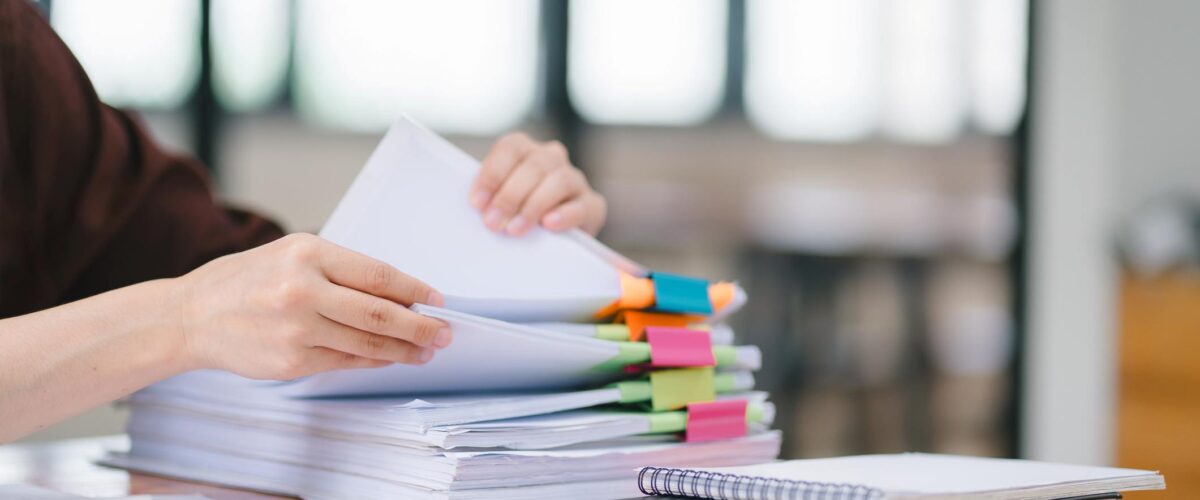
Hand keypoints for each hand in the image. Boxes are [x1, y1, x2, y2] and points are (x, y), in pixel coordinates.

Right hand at [173, 233, 449, 379]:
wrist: (191, 316)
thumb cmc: (246, 280)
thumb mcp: (291, 254)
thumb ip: (342, 271)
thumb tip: (400, 294)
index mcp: (308, 253)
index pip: (378, 275)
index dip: (415, 290)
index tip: (438, 300)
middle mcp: (303, 291)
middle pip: (380, 314)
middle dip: (421, 326)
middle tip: (445, 332)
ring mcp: (297, 330)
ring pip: (367, 344)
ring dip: (404, 349)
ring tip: (426, 350)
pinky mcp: (292, 361)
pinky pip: (346, 362)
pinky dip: (374, 361)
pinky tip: (391, 358)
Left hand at [469, 132, 606, 236]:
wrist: (554, 239)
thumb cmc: (517, 215)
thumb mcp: (501, 201)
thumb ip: (492, 197)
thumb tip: (479, 208)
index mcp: (526, 150)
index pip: (511, 148)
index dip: (492, 174)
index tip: (478, 202)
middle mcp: (552, 157)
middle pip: (534, 166)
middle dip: (510, 196)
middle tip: (493, 222)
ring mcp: (575, 179)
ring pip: (559, 181)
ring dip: (533, 206)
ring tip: (515, 229)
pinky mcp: (592, 205)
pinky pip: (581, 206)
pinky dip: (564, 214)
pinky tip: (548, 225)